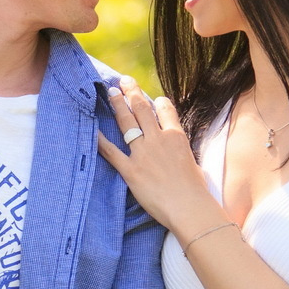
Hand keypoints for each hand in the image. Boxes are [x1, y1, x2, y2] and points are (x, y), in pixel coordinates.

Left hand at [95, 78, 225, 238]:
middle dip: (132, 93)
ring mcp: (143, 153)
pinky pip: (112, 152)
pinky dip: (101, 141)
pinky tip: (93, 130)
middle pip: (142, 109)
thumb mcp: (193, 163)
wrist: (189, 207)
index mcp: (176, 137)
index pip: (165, 109)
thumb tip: (177, 150)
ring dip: (118, 105)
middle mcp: (158, 139)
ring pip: (127, 122)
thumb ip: (180, 152)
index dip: (157, 101)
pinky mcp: (131, 170)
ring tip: (111, 92)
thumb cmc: (196, 191)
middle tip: (124, 81)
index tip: (152, 98)